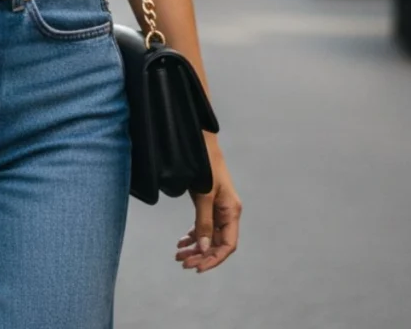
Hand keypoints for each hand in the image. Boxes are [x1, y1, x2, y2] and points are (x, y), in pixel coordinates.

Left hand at [175, 143, 241, 273]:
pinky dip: (192, 235)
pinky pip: (202, 225)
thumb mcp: (205, 194)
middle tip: (182, 262)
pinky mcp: (207, 203)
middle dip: (200, 254)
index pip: (227, 244)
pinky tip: (181, 242)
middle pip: (216, 242)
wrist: (200, 142)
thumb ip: (204, 222)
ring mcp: (217, 208)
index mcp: (232, 212)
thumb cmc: (206, 166)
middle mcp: (227, 213)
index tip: (198, 267)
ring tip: (178, 255)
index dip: (214, 258)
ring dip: (194, 247)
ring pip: (207, 235)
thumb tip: (202, 249)